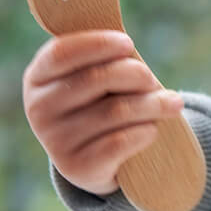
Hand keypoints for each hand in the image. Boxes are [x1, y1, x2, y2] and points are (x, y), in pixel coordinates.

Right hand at [22, 30, 182, 196]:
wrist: (99, 159)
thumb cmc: (104, 101)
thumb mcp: (99, 75)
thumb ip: (108, 56)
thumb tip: (126, 44)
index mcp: (39, 77)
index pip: (62, 52)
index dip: (99, 44)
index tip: (128, 43)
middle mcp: (39, 109)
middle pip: (96, 79)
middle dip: (136, 74)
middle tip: (152, 80)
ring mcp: (54, 141)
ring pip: (116, 110)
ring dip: (153, 104)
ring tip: (172, 104)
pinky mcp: (76, 167)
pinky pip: (120, 142)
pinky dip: (146, 132)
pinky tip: (152, 130)